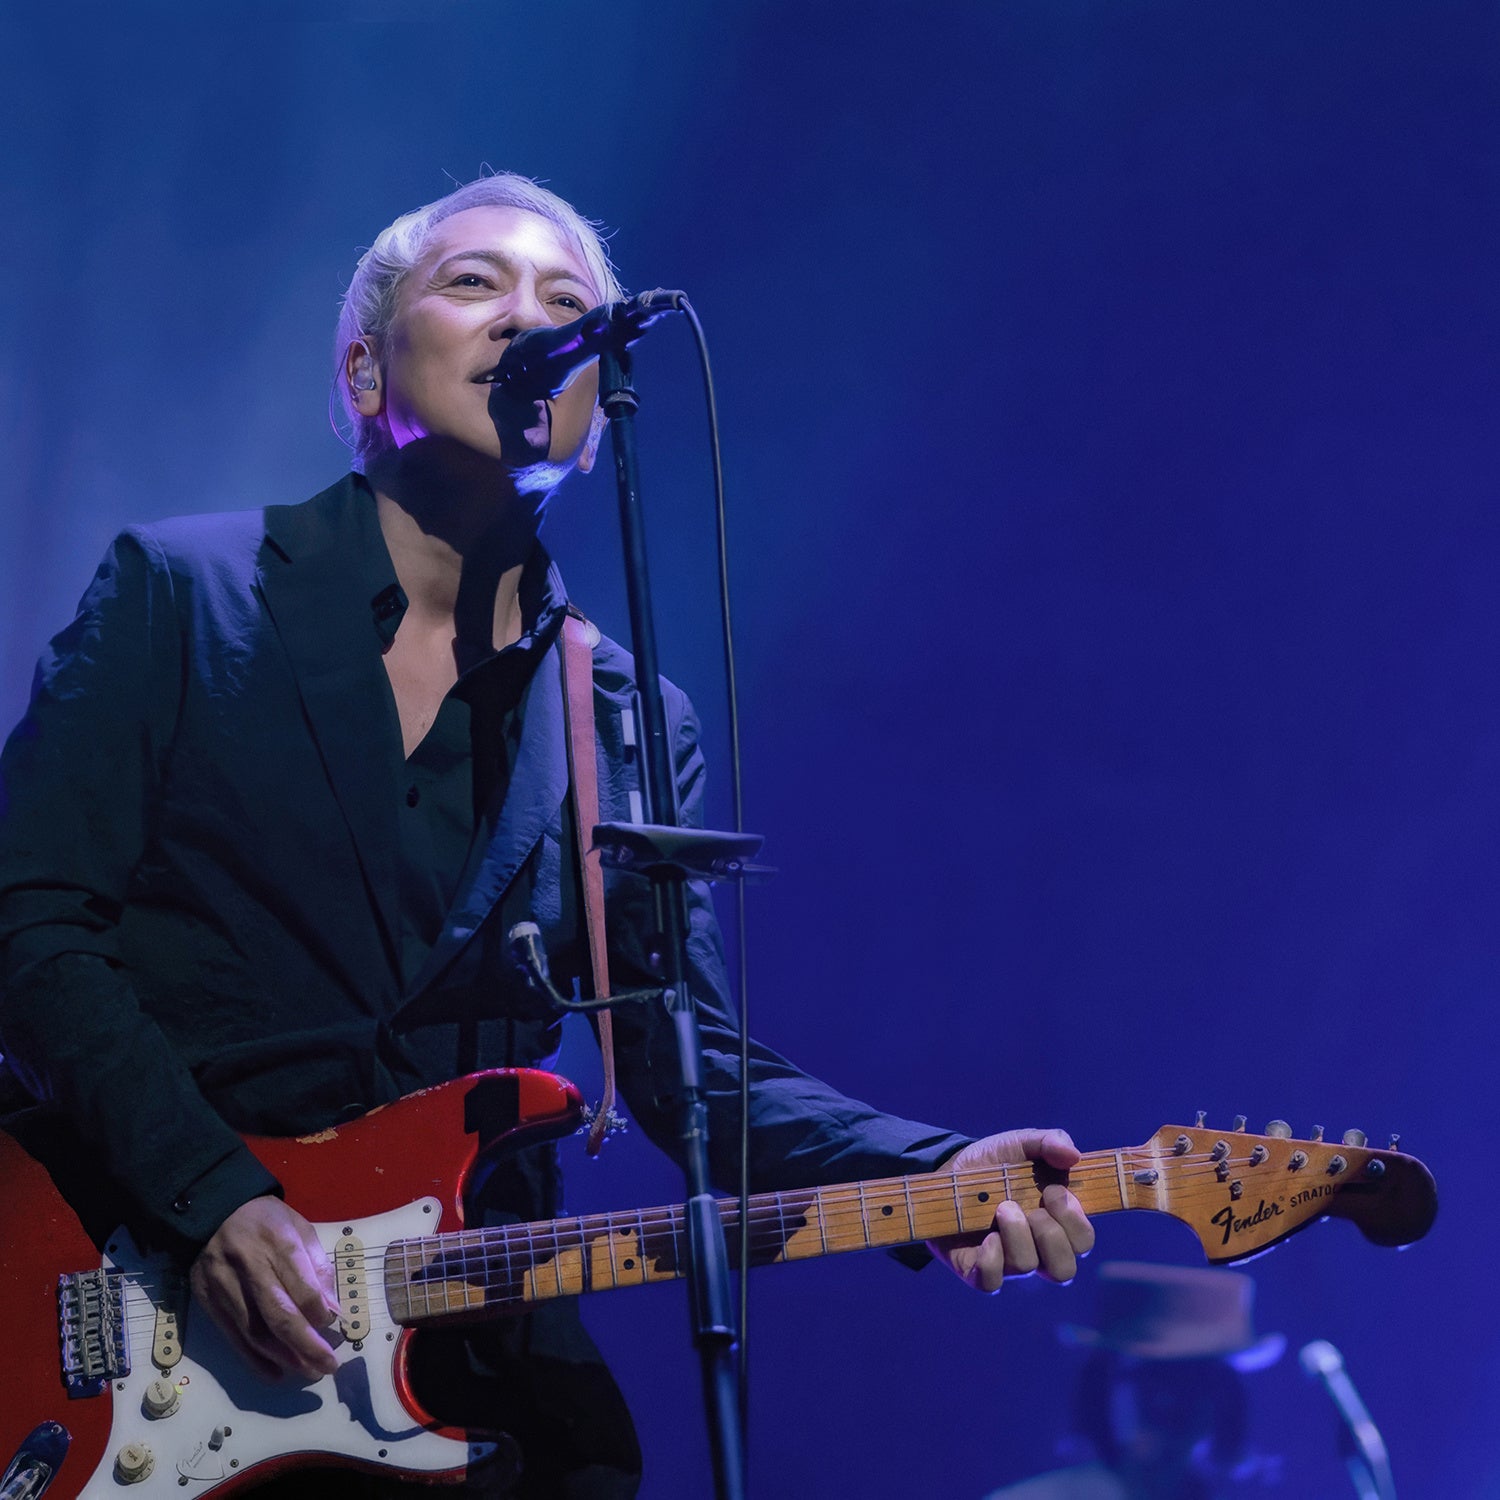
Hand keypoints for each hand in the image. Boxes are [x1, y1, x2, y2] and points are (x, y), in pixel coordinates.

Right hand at [190, 1195, 340, 1380]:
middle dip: (306, 1346)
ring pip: (255, 1331)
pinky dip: (254, 1360)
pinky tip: (275, 1374)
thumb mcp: (298, 1227)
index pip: (301, 1286)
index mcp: (278, 1242)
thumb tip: (330, 1309)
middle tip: (328, 1366)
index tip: (334, 1326)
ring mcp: (225, 1286)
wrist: (213, 1211)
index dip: (319, 1312)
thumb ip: (316, 1266)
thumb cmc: (265, 1220)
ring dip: (284, 1358)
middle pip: (278, 1314)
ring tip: (308, 1372)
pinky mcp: (208, 1302)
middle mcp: (250, 1266)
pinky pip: (233, 1337)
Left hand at [927, 1129, 1094, 1291]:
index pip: (1083, 1242)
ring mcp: (1006, 1261)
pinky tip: (986, 1236)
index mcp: (1055, 1223)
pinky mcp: (976, 1269)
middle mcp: (1036, 1249)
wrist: (949, 1167)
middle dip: (1050, 1234)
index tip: (1052, 1191)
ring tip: (1001, 1209)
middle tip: (1031, 1207)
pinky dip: (991, 1259)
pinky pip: (991, 1282)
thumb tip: (1073, 1156)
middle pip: (1064, 1269)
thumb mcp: (1023, 1143)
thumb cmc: (995, 1161)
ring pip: (1027, 1267)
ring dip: (1017, 1234)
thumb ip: (1051, 1142)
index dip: (1075, 1221)